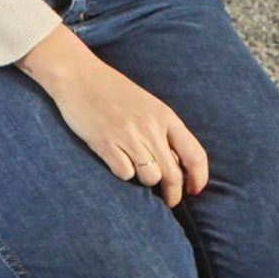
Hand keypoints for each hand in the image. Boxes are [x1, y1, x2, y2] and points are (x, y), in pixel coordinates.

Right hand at [17, 24, 208, 206]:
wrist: (79, 76)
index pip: (195, 154)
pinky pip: (125, 174)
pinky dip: (123, 173)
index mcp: (165, 116)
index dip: (199, 177)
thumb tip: (178, 163)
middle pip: (173, 174)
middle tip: (168, 201)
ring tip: (135, 168)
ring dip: (145, 181)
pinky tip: (116, 160)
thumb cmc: (113, 91)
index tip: (195, 190)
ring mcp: (128, 136)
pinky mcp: (106, 143)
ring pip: (151, 177)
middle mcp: (150, 127)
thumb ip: (163, 131)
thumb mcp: (148, 105)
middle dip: (173, 194)